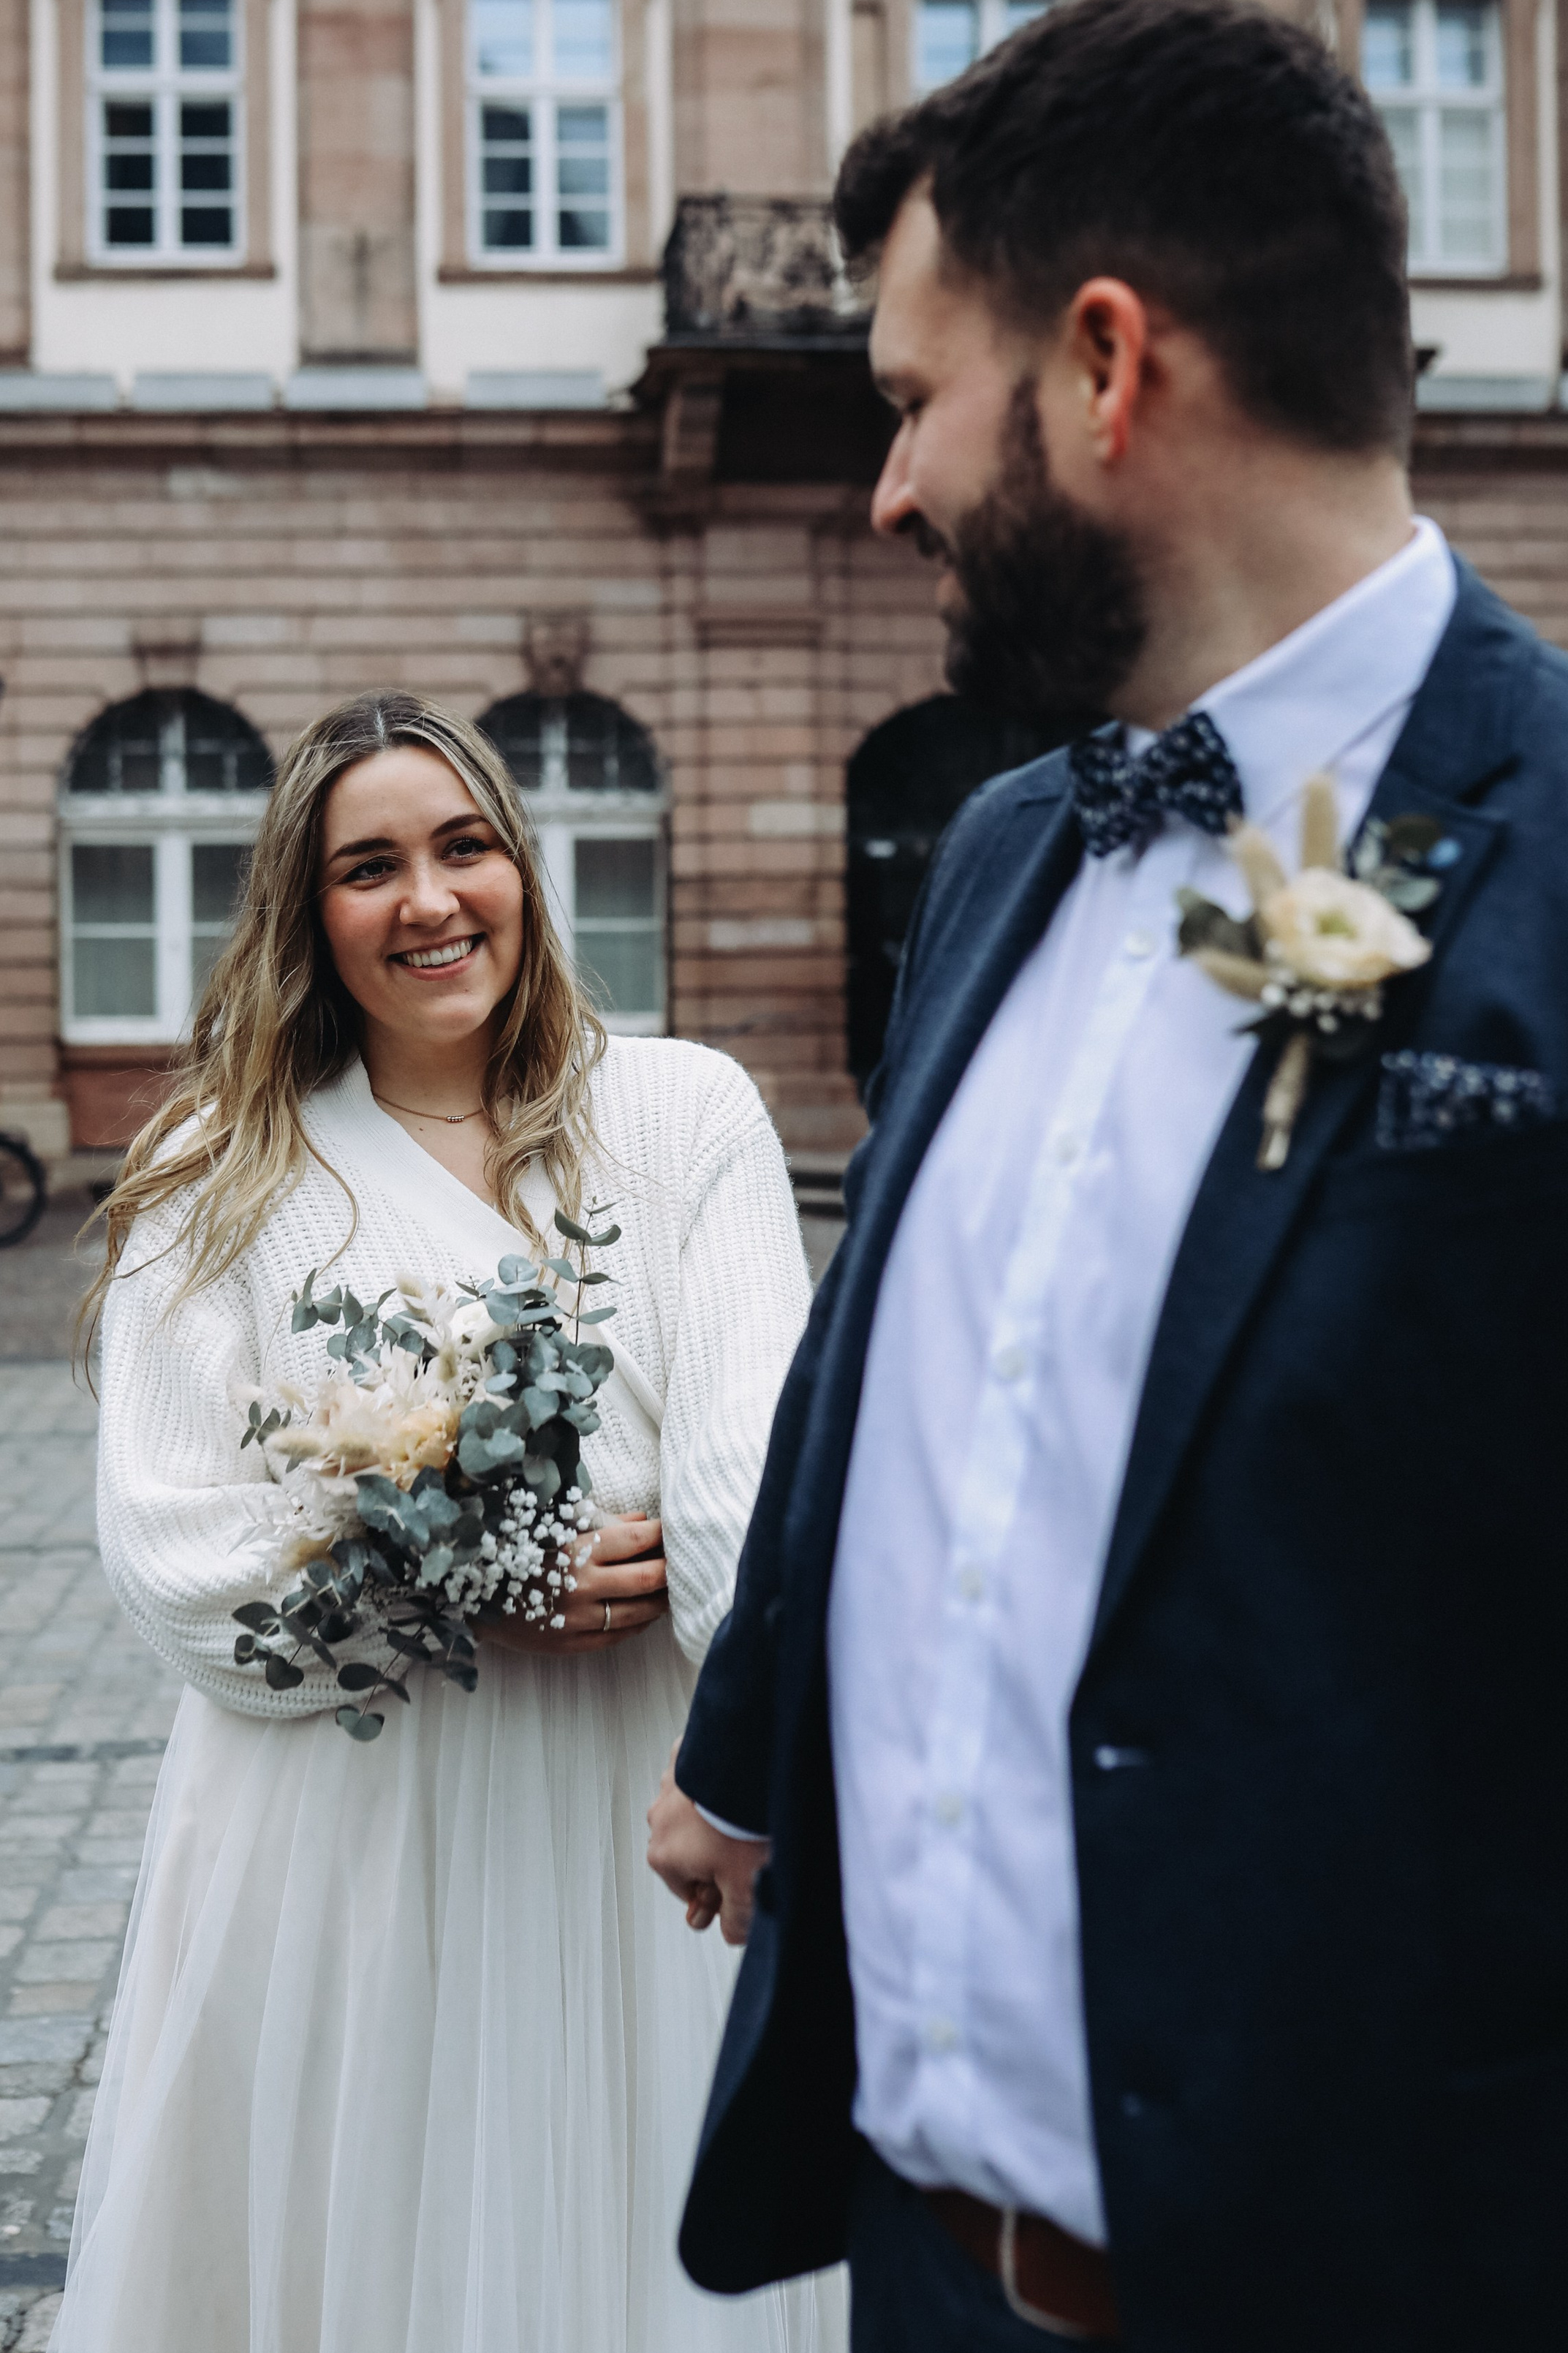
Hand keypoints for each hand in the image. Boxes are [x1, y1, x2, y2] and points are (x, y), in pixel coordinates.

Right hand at [483, 1512, 669, 1655]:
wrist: (469, 1592)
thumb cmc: (517, 1550)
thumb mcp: (555, 1526)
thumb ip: (604, 1523)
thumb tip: (645, 1520)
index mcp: (576, 1550)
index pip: (638, 1540)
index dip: (664, 1533)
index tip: (676, 1529)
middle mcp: (580, 1586)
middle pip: (650, 1579)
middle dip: (673, 1568)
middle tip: (685, 1560)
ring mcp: (575, 1620)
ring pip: (640, 1612)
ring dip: (663, 1599)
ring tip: (673, 1587)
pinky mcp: (569, 1644)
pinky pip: (618, 1637)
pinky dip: (640, 1623)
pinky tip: (647, 1612)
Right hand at [647, 1740, 769, 1943]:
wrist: (749, 1766)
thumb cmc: (741, 1826)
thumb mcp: (745, 1887)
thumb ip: (736, 1919)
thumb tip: (731, 1933)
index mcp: (663, 1856)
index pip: (688, 1890)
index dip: (717, 1894)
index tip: (736, 1887)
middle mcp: (658, 1819)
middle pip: (687, 1851)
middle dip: (714, 1855)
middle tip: (746, 1852)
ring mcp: (669, 1785)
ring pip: (692, 1812)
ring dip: (713, 1818)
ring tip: (746, 1818)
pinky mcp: (685, 1755)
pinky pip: (699, 1777)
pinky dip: (715, 1784)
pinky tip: (738, 1789)